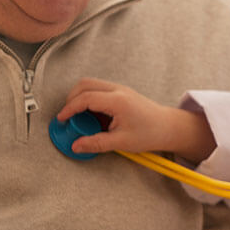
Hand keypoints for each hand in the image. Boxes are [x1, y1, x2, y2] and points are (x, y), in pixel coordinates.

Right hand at [57, 78, 214, 160]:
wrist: (169, 127)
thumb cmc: (149, 133)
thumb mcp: (121, 142)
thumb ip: (96, 143)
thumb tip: (76, 145)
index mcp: (117, 100)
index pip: (85, 98)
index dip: (69, 109)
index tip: (61, 120)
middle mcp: (118, 90)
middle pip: (85, 84)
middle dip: (71, 99)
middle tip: (67, 117)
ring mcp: (120, 89)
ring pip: (91, 85)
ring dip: (81, 98)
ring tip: (79, 119)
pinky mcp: (122, 93)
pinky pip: (100, 90)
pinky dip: (90, 99)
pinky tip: (93, 117)